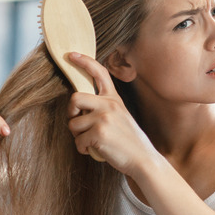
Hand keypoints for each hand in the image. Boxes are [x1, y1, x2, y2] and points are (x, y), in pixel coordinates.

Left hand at [66, 52, 159, 176]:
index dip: (83, 61)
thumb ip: (104, 107)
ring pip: (73, 124)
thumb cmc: (129, 141)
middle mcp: (109, 105)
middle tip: (78, 123)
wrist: (143, 159)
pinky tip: (95, 150)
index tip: (70, 55)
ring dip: (78, 136)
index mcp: (114, 99)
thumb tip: (79, 106)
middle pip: (75, 98)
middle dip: (71, 113)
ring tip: (92, 141)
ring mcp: (104, 118)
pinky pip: (78, 141)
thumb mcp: (121, 116)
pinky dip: (83, 148)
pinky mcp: (99, 133)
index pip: (99, 73)